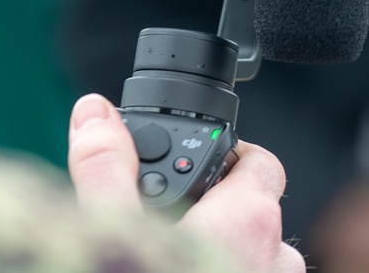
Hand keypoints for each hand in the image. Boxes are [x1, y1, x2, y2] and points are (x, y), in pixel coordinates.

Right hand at [68, 94, 303, 271]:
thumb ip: (105, 167)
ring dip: (228, 247)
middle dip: (219, 205)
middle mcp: (275, 257)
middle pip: (260, 209)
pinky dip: (229, 269)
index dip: (221, 153)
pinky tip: (188, 272)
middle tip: (170, 215)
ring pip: (262, 255)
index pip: (258, 161)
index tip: (185, 162)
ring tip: (179, 251)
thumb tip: (94, 112)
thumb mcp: (113, 228)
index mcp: (246, 219)